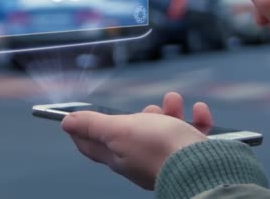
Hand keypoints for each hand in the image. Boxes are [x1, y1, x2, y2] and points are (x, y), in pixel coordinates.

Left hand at [61, 95, 210, 190]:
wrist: (202, 166)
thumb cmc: (159, 148)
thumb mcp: (119, 130)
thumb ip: (93, 125)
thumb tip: (67, 123)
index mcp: (118, 155)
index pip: (92, 144)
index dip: (83, 130)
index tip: (78, 117)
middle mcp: (140, 159)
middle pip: (132, 132)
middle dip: (142, 114)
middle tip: (150, 108)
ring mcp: (165, 158)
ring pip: (164, 128)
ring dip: (171, 111)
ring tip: (175, 102)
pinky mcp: (190, 155)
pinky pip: (191, 134)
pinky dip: (196, 120)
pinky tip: (199, 111)